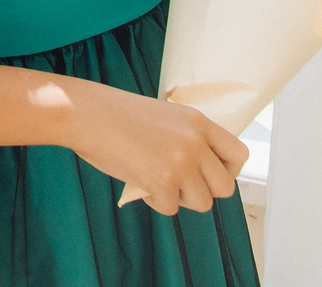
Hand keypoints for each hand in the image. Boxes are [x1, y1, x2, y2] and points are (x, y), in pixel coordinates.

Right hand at [63, 80, 246, 214]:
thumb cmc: (114, 113)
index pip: (239, 155)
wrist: (82, 112)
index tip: (209, 174)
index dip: (228, 171)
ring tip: (157, 182)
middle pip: (225, 187)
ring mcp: (181, 162)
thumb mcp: (163, 115)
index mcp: (198, 121)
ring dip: (180, 198)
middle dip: (203, 190)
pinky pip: (171, 208)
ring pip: (202, 202)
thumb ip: (187, 137)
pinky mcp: (162, 181)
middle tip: (180, 184)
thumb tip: (201, 170)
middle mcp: (195, 142)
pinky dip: (155, 202)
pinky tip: (141, 184)